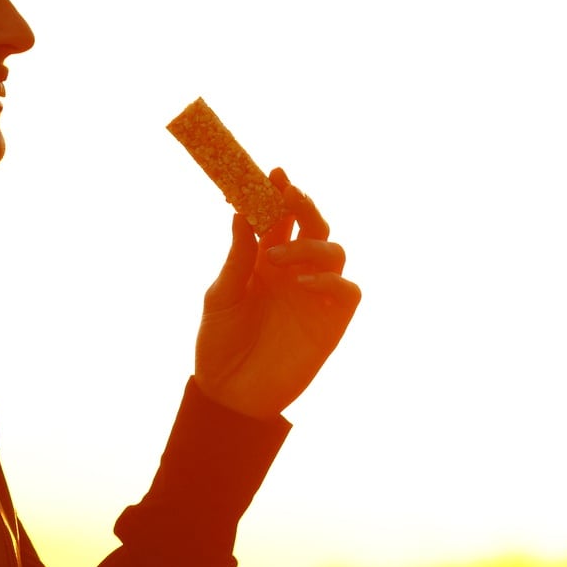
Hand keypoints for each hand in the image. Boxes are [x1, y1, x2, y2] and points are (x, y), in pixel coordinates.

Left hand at [194, 170, 361, 418]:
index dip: (279, 194)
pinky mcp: (332, 322)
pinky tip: (303, 284)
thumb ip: (236, 258)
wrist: (230, 394)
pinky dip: (331, 280)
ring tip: (277, 259)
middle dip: (304, 206)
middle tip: (289, 194)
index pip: (278, 219)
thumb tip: (239, 214)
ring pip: (333, 251)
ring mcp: (315, 295)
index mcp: (264, 261)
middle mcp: (293, 272)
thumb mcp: (221, 297)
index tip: (273, 172)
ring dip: (310, 245)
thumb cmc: (219, 345)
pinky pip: (347, 290)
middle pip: (313, 226)